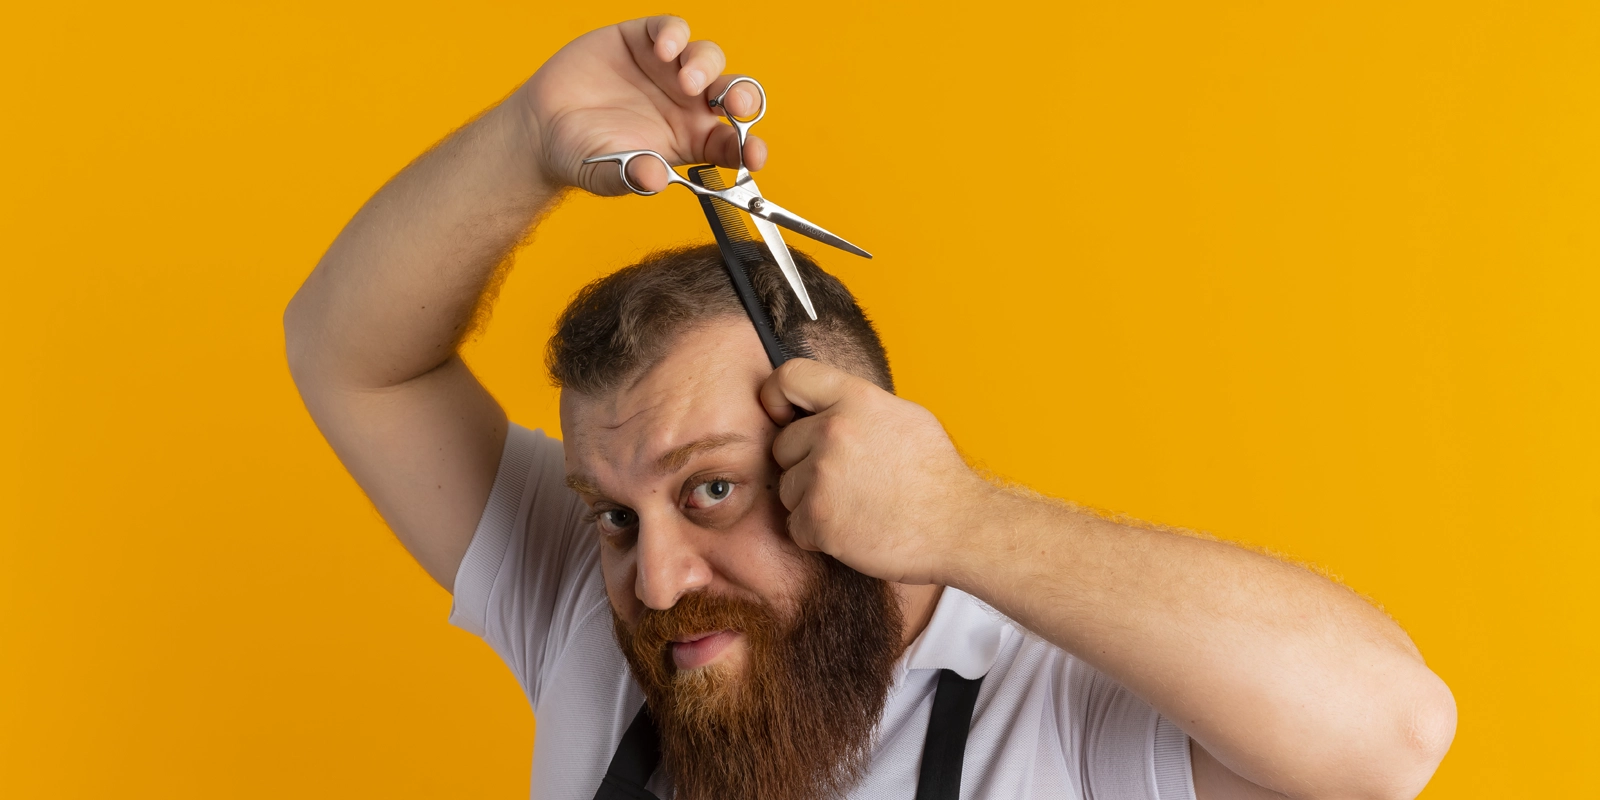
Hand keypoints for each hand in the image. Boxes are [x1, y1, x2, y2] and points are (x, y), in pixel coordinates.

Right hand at [519, 16, 765, 195]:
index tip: (754, 155)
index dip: (749, 148)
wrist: (541, 128)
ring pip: (708, 59)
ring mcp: (669, 70)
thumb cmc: (583, 156)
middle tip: (735, 104)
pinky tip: (664, 49)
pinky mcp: (645, 41)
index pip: (733, 143)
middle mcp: (688, 104)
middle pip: (734, 95)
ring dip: (706, 66)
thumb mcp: (608, 174)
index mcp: (692, 140)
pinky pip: (672, 30)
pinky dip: (675, 35)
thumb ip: (631, 176)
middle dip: (744, 97)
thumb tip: (653, 180)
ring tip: (686, 80)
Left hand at [759, 359, 995, 585]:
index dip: (776, 397)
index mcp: (857, 399)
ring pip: (787, 488)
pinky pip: (795, 525)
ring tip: (855, 507)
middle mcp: (834, 431)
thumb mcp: (904, 418)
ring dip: (811, 502)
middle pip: (783, 445)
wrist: (959, 526)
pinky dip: (817, 534)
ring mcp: (823, 475)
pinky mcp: (818, 518)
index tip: (784, 417)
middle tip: (846, 481)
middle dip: (804, 465)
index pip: (789, 376)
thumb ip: (858, 408)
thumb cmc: (936, 478)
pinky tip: (852, 530)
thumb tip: (823, 406)